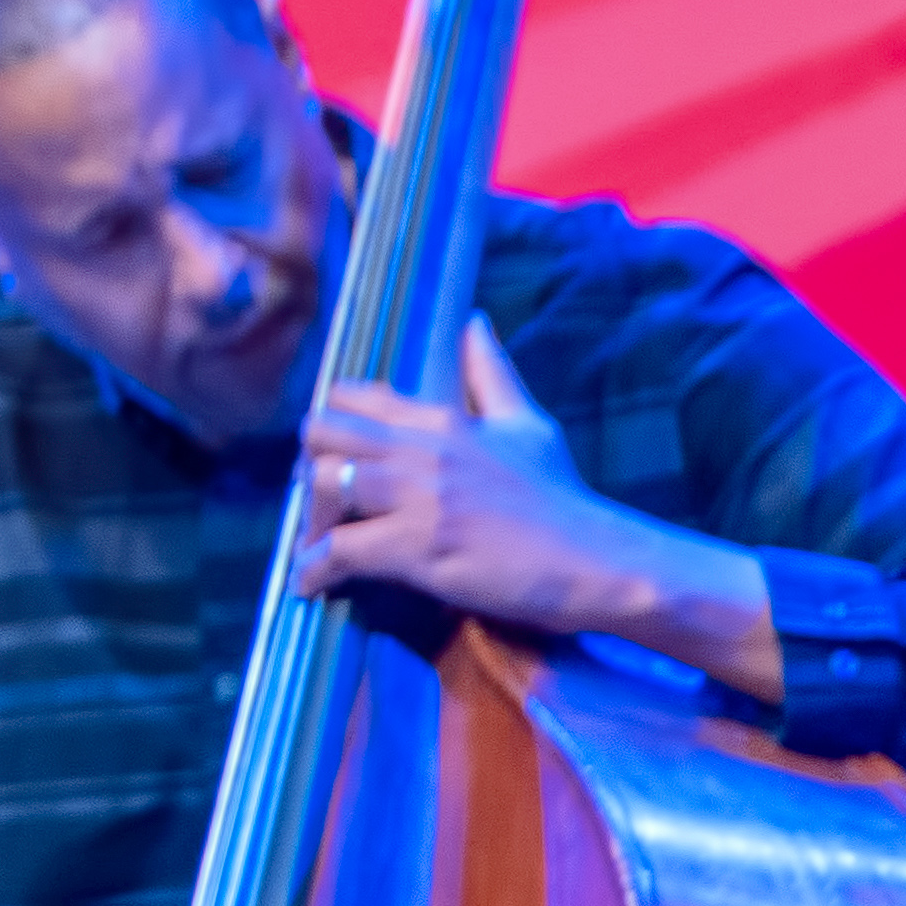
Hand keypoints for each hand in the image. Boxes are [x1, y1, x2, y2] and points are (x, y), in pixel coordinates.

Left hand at [296, 317, 783, 696]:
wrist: (598, 560)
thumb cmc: (562, 499)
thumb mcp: (528, 423)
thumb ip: (492, 374)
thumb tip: (475, 321)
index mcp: (442, 419)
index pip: (352, 398)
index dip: (330, 426)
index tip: (332, 458)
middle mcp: (422, 450)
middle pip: (321, 434)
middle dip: (307, 468)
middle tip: (321, 504)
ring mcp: (417, 498)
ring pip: (323, 484)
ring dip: (308, 519)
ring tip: (318, 547)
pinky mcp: (416, 548)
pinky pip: (338, 550)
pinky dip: (314, 569)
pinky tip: (311, 584)